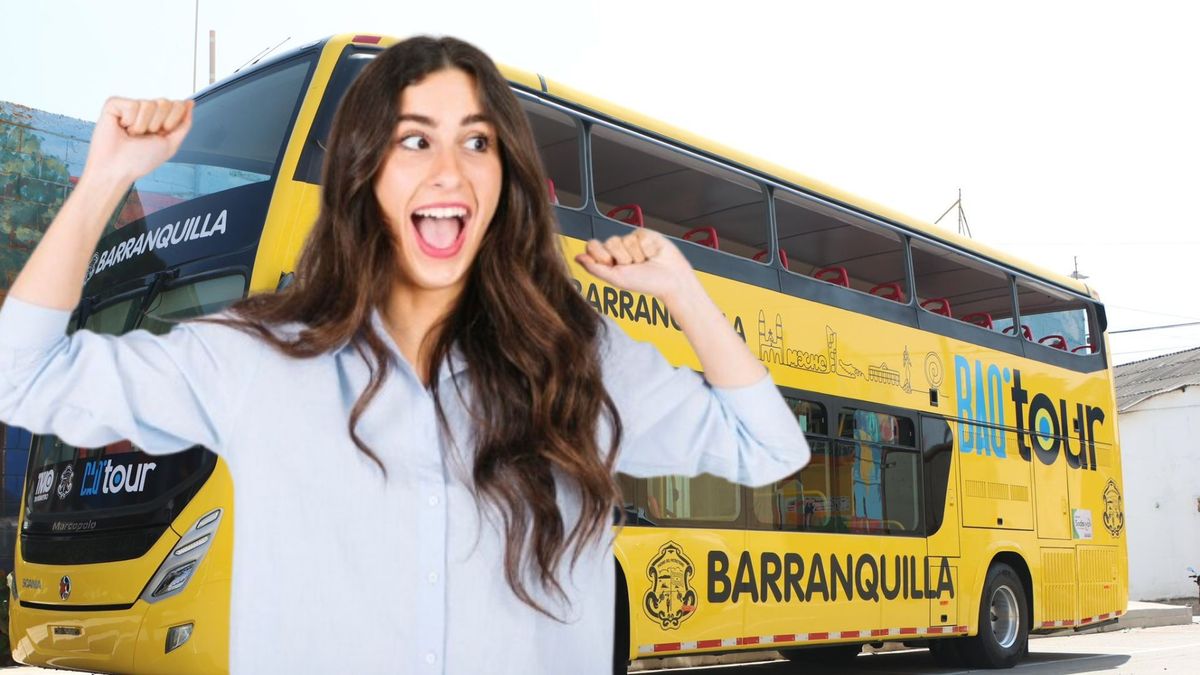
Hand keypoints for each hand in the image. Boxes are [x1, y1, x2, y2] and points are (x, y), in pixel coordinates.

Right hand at [81, 97, 192, 186]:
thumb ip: (183, 124)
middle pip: (165, 103)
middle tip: (145, 136)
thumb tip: (190, 104)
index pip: (177, 105)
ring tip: (132, 134)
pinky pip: (132, 105)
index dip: (173, 121)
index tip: (162, 133)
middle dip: (158, 124)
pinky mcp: (114, 104)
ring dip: (142, 126)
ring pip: (148, 104)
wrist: (117, 168)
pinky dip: (129, 121)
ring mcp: (130, 106)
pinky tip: (122, 127)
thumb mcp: (171, 144)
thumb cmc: (140, 160)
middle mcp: (146, 111)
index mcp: (160, 119)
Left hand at [575, 229, 697, 303]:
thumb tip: (577, 258)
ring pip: (625, 240)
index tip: (610, 264)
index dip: (601, 254)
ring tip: (645, 261)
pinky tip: (653, 254)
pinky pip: (639, 235)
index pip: (592, 246)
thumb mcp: (616, 278)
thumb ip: (595, 268)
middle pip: (609, 242)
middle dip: (623, 257)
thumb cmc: (646, 282)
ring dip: (637, 255)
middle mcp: (618, 247)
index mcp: (608, 258)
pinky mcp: (644, 233)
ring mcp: (631, 239)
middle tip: (634, 266)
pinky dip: (647, 248)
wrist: (672, 280)